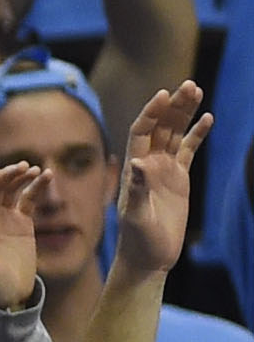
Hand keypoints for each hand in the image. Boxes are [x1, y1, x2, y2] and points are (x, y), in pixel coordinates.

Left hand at [0, 158, 47, 308]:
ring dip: (21, 178)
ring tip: (35, 169)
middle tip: (21, 167)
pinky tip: (46, 175)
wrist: (8, 294)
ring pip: (12, 191)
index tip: (0, 175)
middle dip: (6, 176)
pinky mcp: (23, 223)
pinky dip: (37, 187)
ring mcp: (6, 218)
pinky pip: (29, 200)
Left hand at [114, 82, 209, 282]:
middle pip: (161, 126)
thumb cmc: (138, 239)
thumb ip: (138, 190)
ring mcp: (163, 169)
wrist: (149, 256)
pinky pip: (188, 151)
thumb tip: (137, 163)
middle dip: (174, 106)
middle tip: (190, 85)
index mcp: (134, 168)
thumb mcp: (136, 216)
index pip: (141, 131)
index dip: (152, 112)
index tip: (164, 94)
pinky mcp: (179, 179)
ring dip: (185, 113)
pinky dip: (197, 134)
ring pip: (175, 134)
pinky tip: (208, 118)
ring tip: (197, 90)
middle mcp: (147, 163)